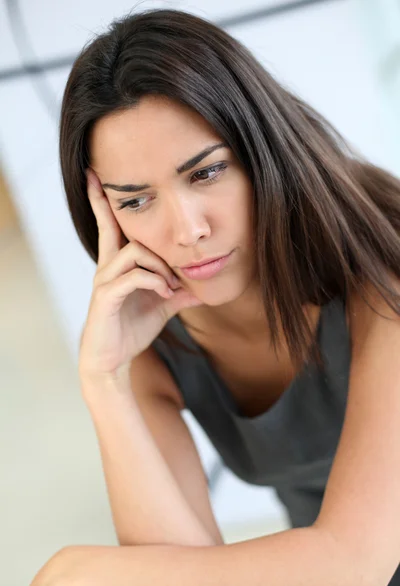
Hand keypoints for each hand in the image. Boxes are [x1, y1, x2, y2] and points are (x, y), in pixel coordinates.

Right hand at [78, 168, 202, 379]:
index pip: (110, 224)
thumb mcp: (162, 305)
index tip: (94, 174)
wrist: (114, 359)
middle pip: (114, 226)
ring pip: (135, 251)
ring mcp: (105, 281)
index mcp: (118, 263)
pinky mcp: (106, 298)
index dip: (101, 200)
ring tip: (172, 285)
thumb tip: (203, 285)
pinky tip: (166, 294)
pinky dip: (156, 282)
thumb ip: (180, 290)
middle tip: (146, 220)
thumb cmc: (133, 328)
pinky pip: (134, 277)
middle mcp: (107, 266)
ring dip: (160, 265)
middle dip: (120, 211)